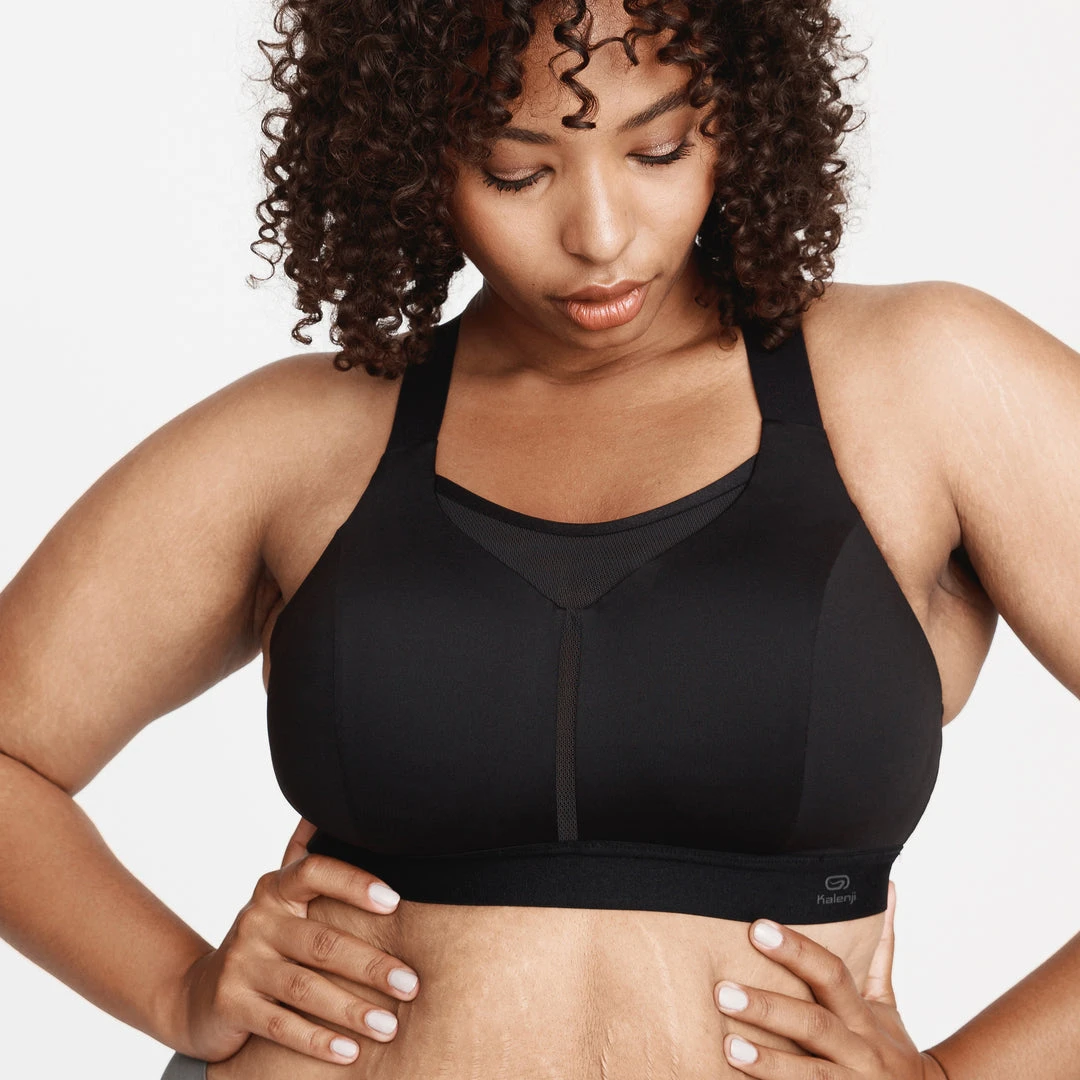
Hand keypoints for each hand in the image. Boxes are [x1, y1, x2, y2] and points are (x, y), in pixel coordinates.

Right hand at [179, 817, 419, 1065]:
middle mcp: (257, 919)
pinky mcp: (231, 1005)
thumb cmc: (265, 940)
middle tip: (411, 984)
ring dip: (352, 1009)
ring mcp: (242, 963)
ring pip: (305, 987)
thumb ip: (306, 856)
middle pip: (321, 941)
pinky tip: (350, 1052)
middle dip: (371, 965)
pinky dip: (318, 1040)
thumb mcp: (282, 897)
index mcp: (276, 888)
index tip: (394, 900)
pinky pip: (281, 1025)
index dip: (353, 882)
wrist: (198, 993)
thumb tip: (328, 806)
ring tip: (390, 1025)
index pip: (313, 871)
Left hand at [714, 880, 939, 1077]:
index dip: (797, 951)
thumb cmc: (889, 1047)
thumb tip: (887, 885)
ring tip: (727, 1045)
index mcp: (864, 1014)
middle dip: (769, 1009)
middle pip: (815, 1025)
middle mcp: (861, 1049)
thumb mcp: (885, 1000)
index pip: (831, 974)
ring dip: (769, 1062)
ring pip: (813, 1075)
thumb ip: (879, 947)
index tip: (757, 928)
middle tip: (721, 991)